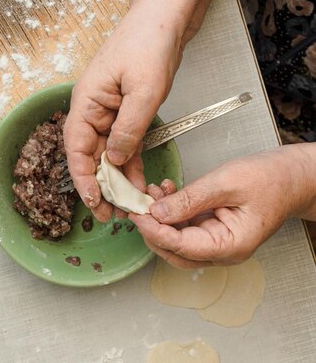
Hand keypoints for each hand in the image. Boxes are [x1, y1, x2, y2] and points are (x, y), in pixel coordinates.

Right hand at [63, 5, 184, 220]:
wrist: (164, 20)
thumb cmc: (148, 45)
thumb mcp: (143, 90)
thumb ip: (129, 129)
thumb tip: (116, 160)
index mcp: (86, 103)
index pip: (76, 148)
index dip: (82, 178)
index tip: (93, 202)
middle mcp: (92, 111)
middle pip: (90, 156)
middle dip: (100, 187)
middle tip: (111, 215)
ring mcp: (108, 113)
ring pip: (108, 155)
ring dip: (117, 180)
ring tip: (128, 207)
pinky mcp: (125, 114)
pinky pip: (125, 145)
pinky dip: (132, 165)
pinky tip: (139, 184)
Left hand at [129, 147, 315, 268]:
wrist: (291, 176)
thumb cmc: (271, 179)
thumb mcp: (226, 183)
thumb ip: (190, 199)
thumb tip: (158, 212)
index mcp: (231, 245)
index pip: (182, 247)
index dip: (155, 232)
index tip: (137, 215)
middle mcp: (222, 250)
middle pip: (174, 252)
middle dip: (152, 229)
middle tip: (137, 206)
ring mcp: (216, 241)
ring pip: (175, 240)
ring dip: (159, 218)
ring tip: (152, 193)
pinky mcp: (210, 229)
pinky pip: (183, 226)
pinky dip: (170, 211)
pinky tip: (165, 193)